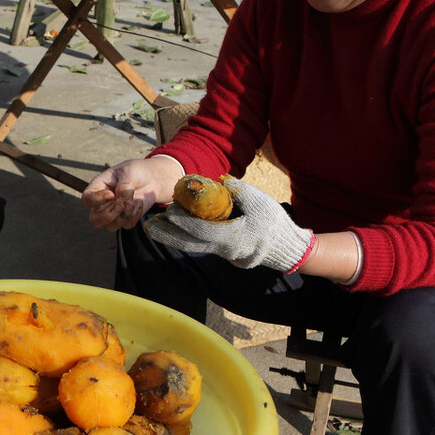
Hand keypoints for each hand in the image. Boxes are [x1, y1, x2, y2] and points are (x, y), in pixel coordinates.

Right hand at [82, 156, 180, 231]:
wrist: (152, 178)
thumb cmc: (135, 171)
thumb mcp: (129, 171)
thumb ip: (124, 185)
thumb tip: (122, 200)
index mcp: (98, 187)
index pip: (87, 199)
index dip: (96, 200)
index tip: (111, 194)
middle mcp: (103, 203)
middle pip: (95, 220)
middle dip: (108, 215)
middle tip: (122, 204)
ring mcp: (114, 213)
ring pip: (110, 227)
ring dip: (124, 216)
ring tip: (134, 202)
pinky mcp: (126, 218)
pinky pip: (127, 225)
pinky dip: (135, 216)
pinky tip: (139, 203)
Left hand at [142, 176, 313, 272]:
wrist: (286, 248)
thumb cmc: (274, 223)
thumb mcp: (260, 201)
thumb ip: (240, 190)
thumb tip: (222, 180)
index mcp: (232, 237)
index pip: (200, 230)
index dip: (182, 221)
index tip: (167, 211)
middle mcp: (224, 249)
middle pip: (189, 244)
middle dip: (167, 234)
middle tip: (148, 225)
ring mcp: (223, 254)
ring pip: (192, 246)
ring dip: (172, 237)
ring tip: (154, 227)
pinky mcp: (223, 253)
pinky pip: (200, 246)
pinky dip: (185, 238)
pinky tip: (174, 230)